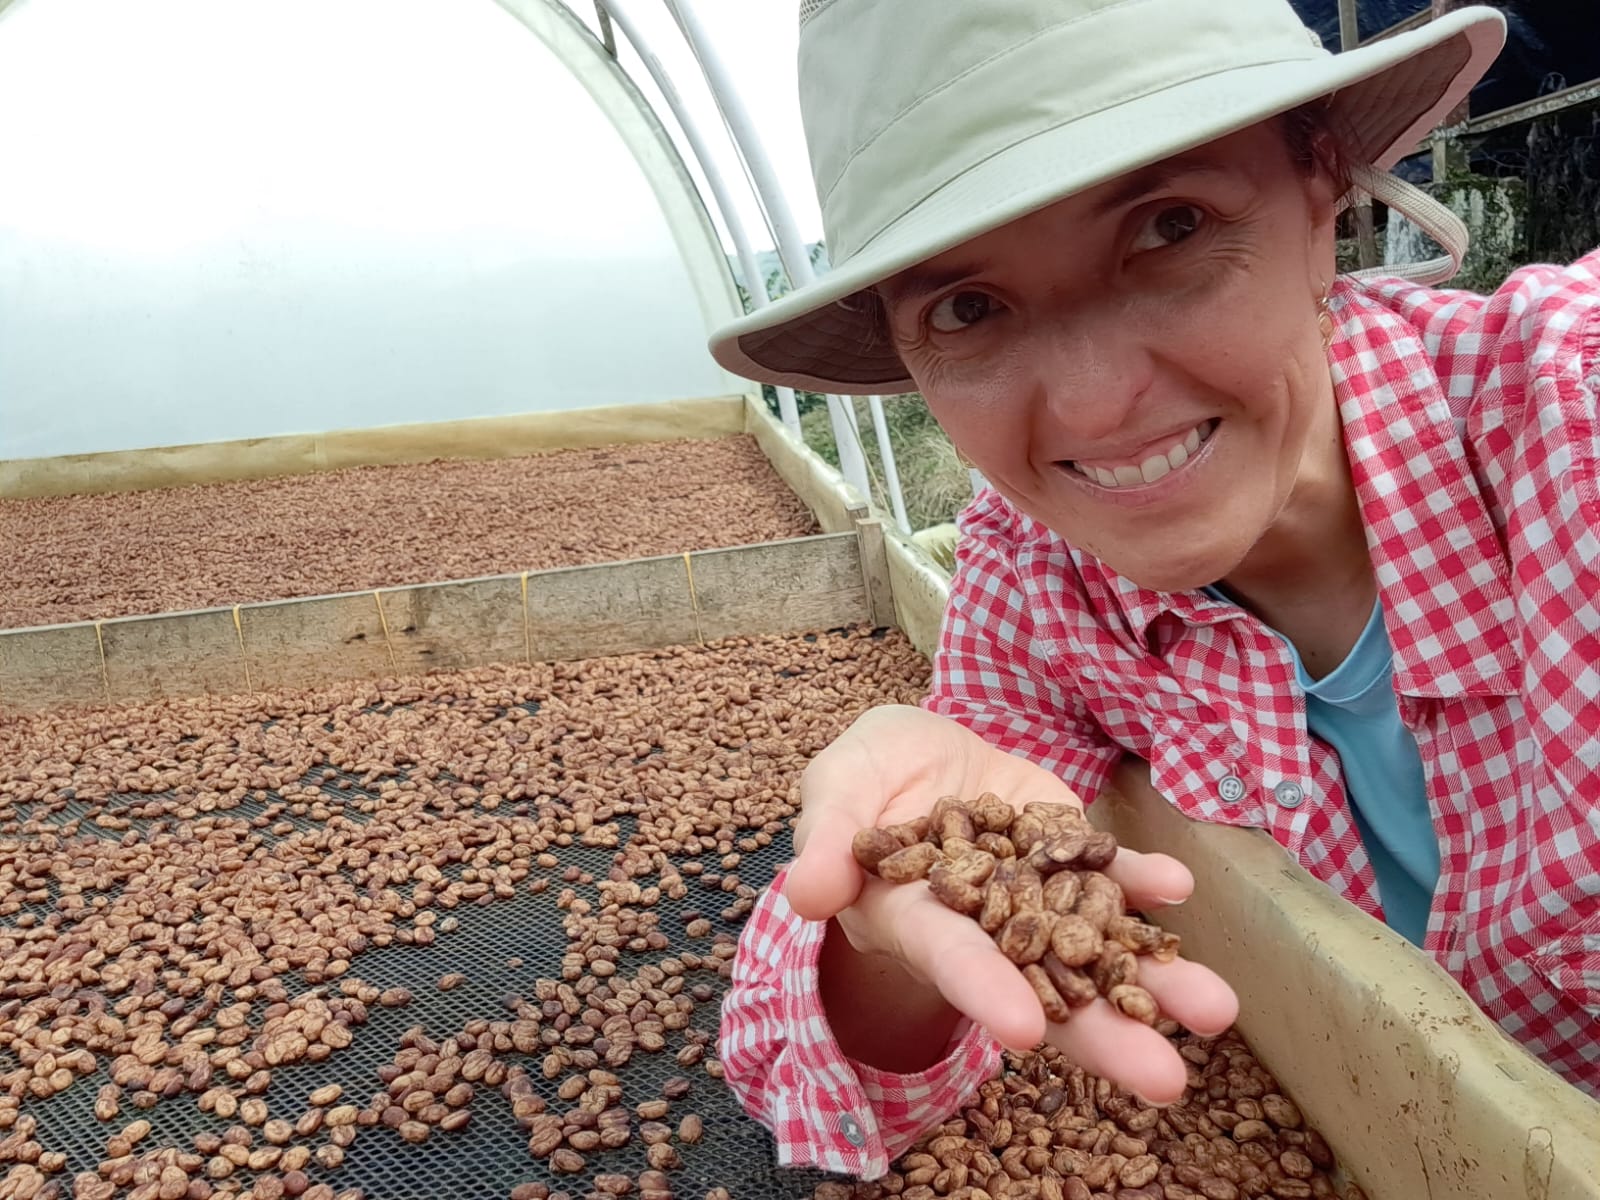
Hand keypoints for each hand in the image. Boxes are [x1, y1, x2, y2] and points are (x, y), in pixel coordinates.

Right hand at [786, 705, 1237, 1103]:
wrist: (916, 752)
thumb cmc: (864, 781)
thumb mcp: (835, 790)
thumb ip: (825, 838)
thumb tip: (804, 893)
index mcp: (919, 920)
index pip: (953, 959)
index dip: (984, 991)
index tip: (1025, 1032)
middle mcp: (987, 925)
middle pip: (1045, 985)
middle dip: (1105, 1032)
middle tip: (1168, 1078)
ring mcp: (1035, 892)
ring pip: (1097, 947)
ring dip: (1155, 979)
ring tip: (1217, 1010)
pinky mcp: (1068, 853)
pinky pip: (1109, 877)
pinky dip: (1141, 886)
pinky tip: (1177, 889)